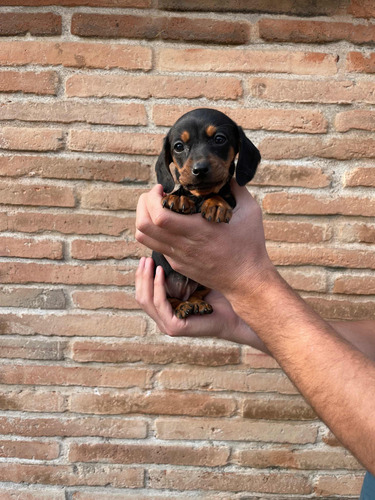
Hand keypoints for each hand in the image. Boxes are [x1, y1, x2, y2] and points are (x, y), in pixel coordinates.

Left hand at [135, 180, 273, 298]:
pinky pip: (156, 247)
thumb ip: (238, 189)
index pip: (158, 216)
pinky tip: (169, 225)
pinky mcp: (178, 265)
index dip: (152, 198)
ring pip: (144, 238)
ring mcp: (178, 257)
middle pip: (143, 226)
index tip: (162, 188)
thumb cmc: (250, 247)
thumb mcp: (250, 213)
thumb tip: (229, 174)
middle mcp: (182, 246)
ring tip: (157, 208)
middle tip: (155, 195)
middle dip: (143, 205)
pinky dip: (154, 232)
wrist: (246, 281)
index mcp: (197, 231)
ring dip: (144, 219)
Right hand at [135, 256, 240, 338]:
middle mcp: (163, 320)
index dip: (142, 277)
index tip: (145, 259)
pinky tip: (160, 272)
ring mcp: (167, 325)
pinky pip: (160, 304)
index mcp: (165, 312)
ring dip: (146, 279)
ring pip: (146, 300)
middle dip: (141, 276)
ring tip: (149, 263)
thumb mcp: (191, 282)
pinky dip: (158, 286)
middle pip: (141, 297)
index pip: (143, 295)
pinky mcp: (174, 327)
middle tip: (145, 259)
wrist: (234, 313)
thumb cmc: (216, 296)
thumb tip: (164, 251)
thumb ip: (176, 276)